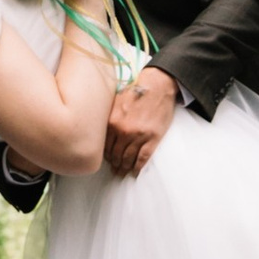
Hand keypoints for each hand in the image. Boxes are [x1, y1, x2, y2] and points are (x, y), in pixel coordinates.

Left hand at [103, 63, 182, 180]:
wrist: (157, 86)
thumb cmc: (136, 91)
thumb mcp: (116, 101)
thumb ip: (109, 117)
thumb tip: (101, 130)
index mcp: (112, 122)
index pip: (105, 146)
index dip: (106, 156)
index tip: (108, 160)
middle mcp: (123, 131)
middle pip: (116, 155)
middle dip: (115, 165)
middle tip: (115, 170)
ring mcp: (138, 136)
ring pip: (128, 158)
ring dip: (125, 168)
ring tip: (123, 172)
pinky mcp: (152, 138)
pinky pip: (143, 158)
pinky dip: (138, 167)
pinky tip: (135, 171)